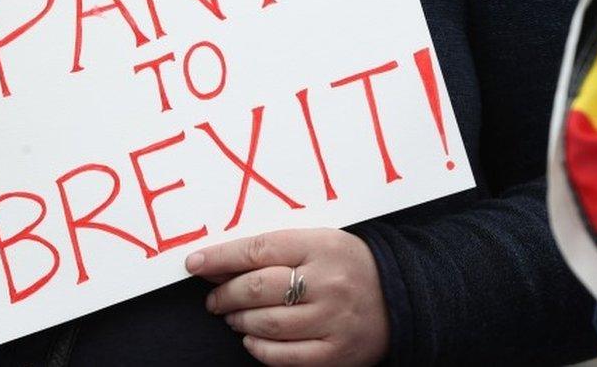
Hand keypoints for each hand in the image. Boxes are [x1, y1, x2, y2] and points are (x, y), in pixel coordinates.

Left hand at [186, 228, 389, 365]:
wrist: (402, 296)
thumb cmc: (348, 265)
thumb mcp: (318, 242)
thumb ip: (274, 250)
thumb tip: (219, 264)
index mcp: (321, 245)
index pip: (258, 250)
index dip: (219, 258)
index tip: (194, 263)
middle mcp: (327, 282)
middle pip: (257, 288)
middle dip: (224, 294)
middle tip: (213, 298)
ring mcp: (332, 320)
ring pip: (265, 323)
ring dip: (238, 320)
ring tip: (232, 316)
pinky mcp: (336, 353)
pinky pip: (283, 355)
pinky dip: (258, 348)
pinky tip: (251, 338)